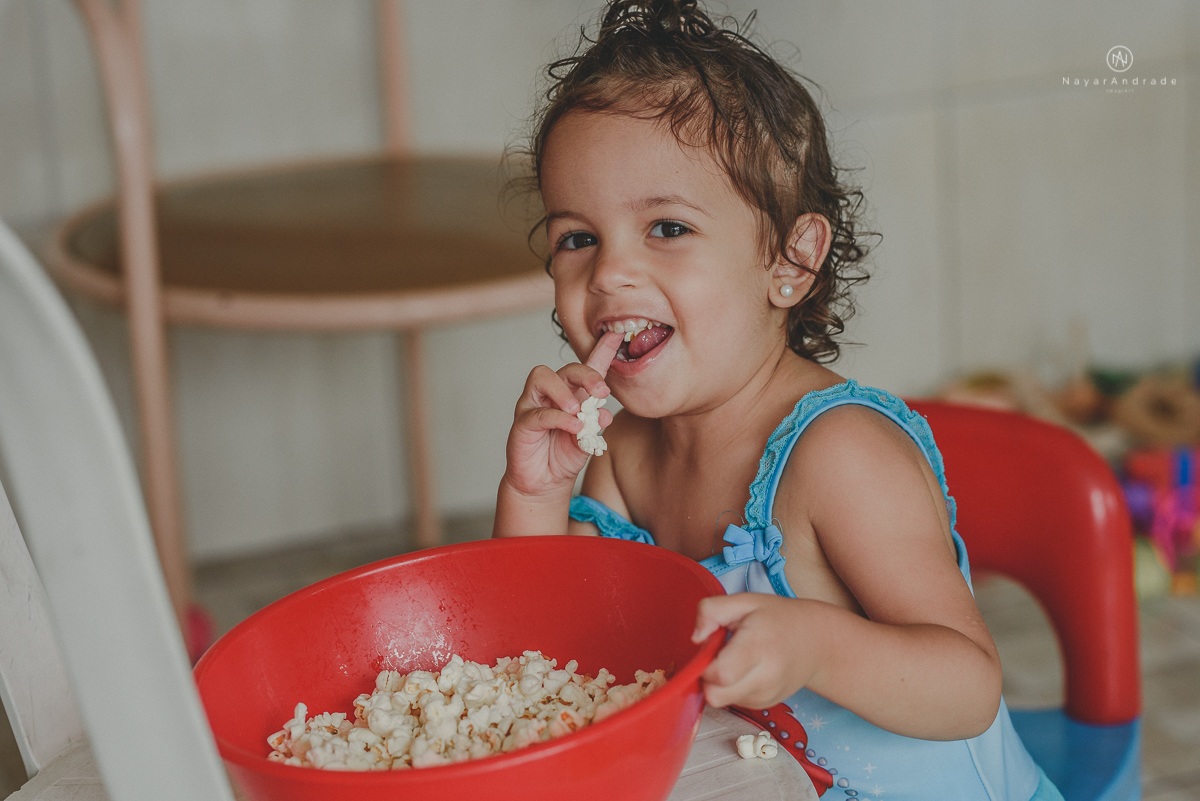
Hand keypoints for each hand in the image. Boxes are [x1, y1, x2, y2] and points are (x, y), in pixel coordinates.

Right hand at [501, 332, 622, 499]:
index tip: (618, 335)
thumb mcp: (588, 439)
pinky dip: (558, 418)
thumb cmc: (564, 455)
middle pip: (565, 368)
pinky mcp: (522, 423)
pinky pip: (537, 413)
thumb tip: (604, 414)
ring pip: (541, 377)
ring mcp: (533, 405)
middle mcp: (551, 394)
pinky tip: (572, 426)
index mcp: (572, 394)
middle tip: (601, 391)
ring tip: (578, 410)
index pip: (587, 367)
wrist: (544, 484)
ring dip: (563, 391)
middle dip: (585, 374)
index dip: (602, 350)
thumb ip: (595, 424)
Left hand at [691, 593, 821, 708]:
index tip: (710, 646)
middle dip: (707, 677)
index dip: (704, 663)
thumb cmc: (779, 618)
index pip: (720, 674)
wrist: (817, 643)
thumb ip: (712, 610)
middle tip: (718, 655)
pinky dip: (731, 688)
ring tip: (736, 659)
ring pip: (722, 701)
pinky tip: (745, 670)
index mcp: (758, 646)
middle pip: (716, 696)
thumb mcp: (745, 601)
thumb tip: (696, 637)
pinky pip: (733, 702)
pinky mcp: (764, 706)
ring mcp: (766, 696)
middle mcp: (765, 677)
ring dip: (719, 683)